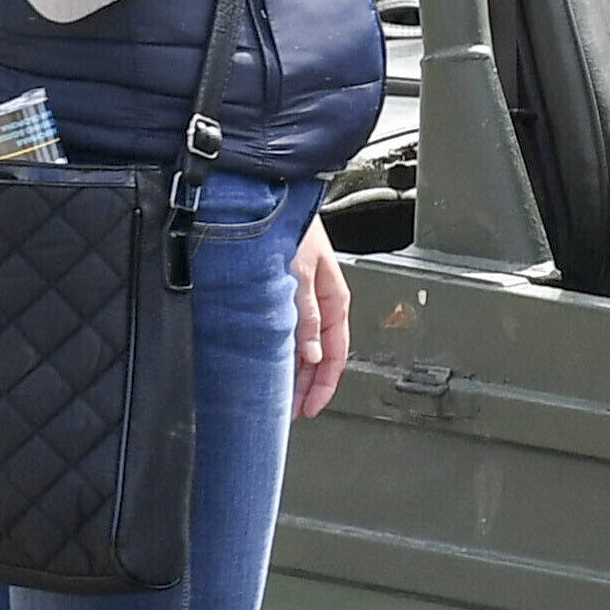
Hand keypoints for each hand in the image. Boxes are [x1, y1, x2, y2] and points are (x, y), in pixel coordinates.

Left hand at [289, 216, 351, 418]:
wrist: (273, 199)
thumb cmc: (291, 229)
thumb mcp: (300, 275)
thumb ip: (306, 316)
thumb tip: (313, 356)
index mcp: (335, 300)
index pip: (336, 354)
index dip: (324, 385)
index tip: (309, 408)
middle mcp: (322, 303)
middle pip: (322, 356)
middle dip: (310, 386)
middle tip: (293, 411)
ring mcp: (306, 300)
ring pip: (307, 347)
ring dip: (296, 372)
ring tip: (283, 394)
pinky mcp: (288, 294)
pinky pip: (293, 332)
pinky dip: (286, 352)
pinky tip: (275, 363)